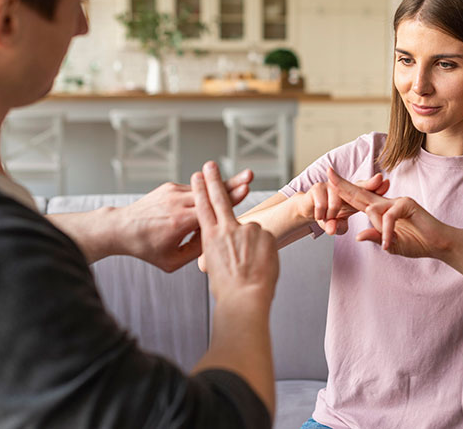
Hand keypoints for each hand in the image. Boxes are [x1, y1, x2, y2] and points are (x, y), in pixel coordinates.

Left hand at [111, 168, 252, 271]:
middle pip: (212, 192)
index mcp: (179, 222)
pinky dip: (205, 193)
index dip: (231, 198)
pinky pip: (193, 190)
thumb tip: (216, 238)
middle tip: (250, 175)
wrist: (121, 228)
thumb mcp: (172, 261)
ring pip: (204, 188)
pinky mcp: (169, 187)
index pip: (212, 208)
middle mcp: (177, 203)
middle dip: (233, 183)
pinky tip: (218, 193)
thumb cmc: (147, 248)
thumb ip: (196, 252)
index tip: (246, 189)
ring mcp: (173, 192)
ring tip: (243, 179)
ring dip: (222, 186)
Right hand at [192, 162, 278, 306]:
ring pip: (250, 232)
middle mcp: (227, 229)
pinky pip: (265, 239)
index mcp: (210, 238)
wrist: (245, 298)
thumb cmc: (228, 289)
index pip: (203, 207)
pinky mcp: (265, 234)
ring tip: (252, 266)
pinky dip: (265, 250)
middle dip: (214, 181)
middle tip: (209, 164)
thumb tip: (227, 243)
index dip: (200, 190)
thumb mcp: (215, 266)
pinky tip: (262, 265)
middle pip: (219, 198)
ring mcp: (247, 230)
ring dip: (252, 247)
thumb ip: (220, 248)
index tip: (197, 175)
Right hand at [295, 172, 389, 234]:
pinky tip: (319, 217)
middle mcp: (343, 189)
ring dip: (332, 214)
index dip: (376, 187)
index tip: (386, 182)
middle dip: (370, 184)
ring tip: (328, 220)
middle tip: (380, 179)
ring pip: (336, 201)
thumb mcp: (335, 225)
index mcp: (352, 197)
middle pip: (358, 187)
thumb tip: (332, 230)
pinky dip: (320, 214)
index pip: (366, 192)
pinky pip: (321, 204)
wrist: (307, 210)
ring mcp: (330, 186)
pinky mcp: (317, 188)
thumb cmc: (328, 217)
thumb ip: (337, 227)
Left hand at [328, 168, 456, 259]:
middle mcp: (387, 202)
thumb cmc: (417, 243)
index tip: (329, 181)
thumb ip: (375, 238)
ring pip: (373, 210)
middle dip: (343, 184)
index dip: (344, 190)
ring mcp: (397, 201)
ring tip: (388, 243)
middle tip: (328, 173)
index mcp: (381, 210)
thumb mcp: (390, 244)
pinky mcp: (407, 204)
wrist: (439, 244)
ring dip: (379, 230)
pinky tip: (390, 244)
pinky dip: (388, 232)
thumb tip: (358, 236)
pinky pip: (388, 217)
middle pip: (360, 192)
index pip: (358, 199)